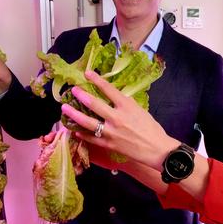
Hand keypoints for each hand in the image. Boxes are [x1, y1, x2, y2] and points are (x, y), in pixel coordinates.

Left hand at [61, 70, 179, 170]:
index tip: (87, 73)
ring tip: (65, 109)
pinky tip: (75, 130)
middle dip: (81, 95)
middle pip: (94, 104)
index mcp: (127, 106)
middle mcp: (117, 118)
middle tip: (72, 90)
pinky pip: (92, 138)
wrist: (157, 150)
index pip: (109, 89)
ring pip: (88, 122)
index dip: (97, 80)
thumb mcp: (140, 110)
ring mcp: (111, 132)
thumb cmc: (152, 129)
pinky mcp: (109, 145)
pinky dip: (82, 134)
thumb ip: (125, 104)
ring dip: (74, 114)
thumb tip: (112, 97)